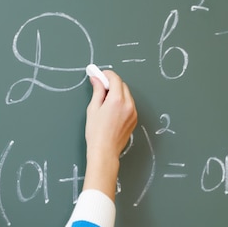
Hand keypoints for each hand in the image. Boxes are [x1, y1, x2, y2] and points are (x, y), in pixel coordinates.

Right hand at [83, 70, 137, 200]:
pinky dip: (122, 103)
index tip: (100, 75)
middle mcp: (128, 104)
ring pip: (127, 95)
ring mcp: (133, 112)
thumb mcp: (93, 109)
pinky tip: (112, 111)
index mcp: (117, 100)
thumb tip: (97, 80)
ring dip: (118, 93)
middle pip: (122, 85)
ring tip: (106, 102)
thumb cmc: (96, 133)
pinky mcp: (134, 119)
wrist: (105, 151)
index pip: (115, 79)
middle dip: (112, 84)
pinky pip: (129, 105)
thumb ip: (97, 91)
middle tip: (101, 88)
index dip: (107, 75)